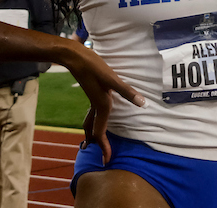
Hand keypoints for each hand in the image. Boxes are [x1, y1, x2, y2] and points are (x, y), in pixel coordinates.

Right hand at [66, 45, 144, 164]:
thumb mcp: (111, 78)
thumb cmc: (93, 66)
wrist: (74, 56)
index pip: (100, 132)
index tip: (106, 161)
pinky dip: (93, 122)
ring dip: (94, 134)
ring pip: (91, 122)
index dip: (104, 147)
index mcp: (102, 105)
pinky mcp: (92, 93)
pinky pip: (92, 114)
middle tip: (103, 158)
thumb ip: (126, 91)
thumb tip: (142, 103)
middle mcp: (96, 105)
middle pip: (94, 130)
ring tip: (94, 144)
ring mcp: (92, 100)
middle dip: (99, 145)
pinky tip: (97, 118)